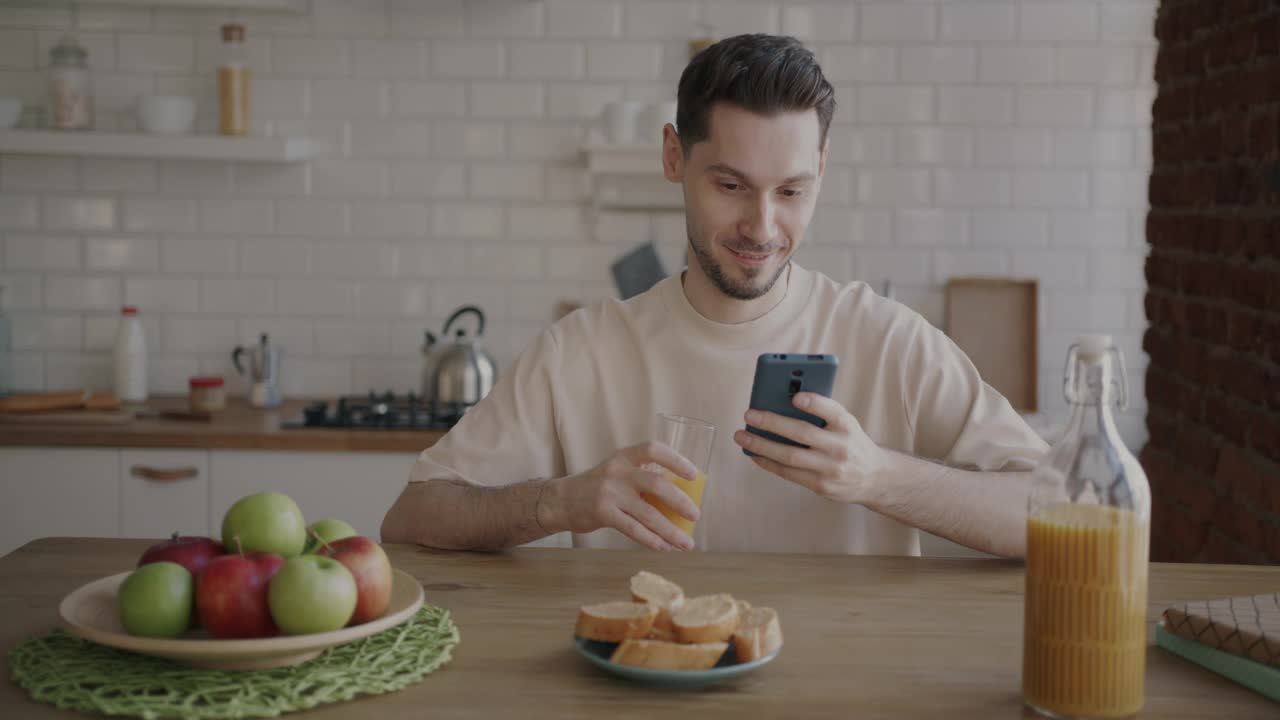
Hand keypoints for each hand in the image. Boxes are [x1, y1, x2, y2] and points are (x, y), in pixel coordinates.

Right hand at [542, 442, 700, 550]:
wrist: (561, 500)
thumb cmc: (598, 487)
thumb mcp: (617, 472)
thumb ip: (642, 477)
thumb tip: (681, 496)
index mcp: (625, 456)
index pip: (653, 449)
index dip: (676, 460)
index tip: (694, 474)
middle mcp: (617, 471)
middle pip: (656, 484)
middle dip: (680, 501)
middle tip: (696, 515)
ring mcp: (609, 492)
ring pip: (648, 513)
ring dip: (671, 530)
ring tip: (687, 543)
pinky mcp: (603, 513)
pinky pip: (633, 529)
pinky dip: (652, 540)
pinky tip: (664, 547)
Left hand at [732, 393, 888, 503]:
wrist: (874, 477)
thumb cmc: (851, 442)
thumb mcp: (845, 424)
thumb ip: (822, 414)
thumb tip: (781, 405)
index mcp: (847, 425)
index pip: (833, 411)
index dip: (814, 403)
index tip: (796, 397)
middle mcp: (841, 447)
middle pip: (802, 433)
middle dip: (772, 423)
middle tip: (749, 415)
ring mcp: (831, 469)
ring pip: (790, 456)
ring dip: (761, 446)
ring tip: (742, 437)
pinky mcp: (822, 486)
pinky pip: (789, 473)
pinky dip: (768, 463)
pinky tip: (754, 454)